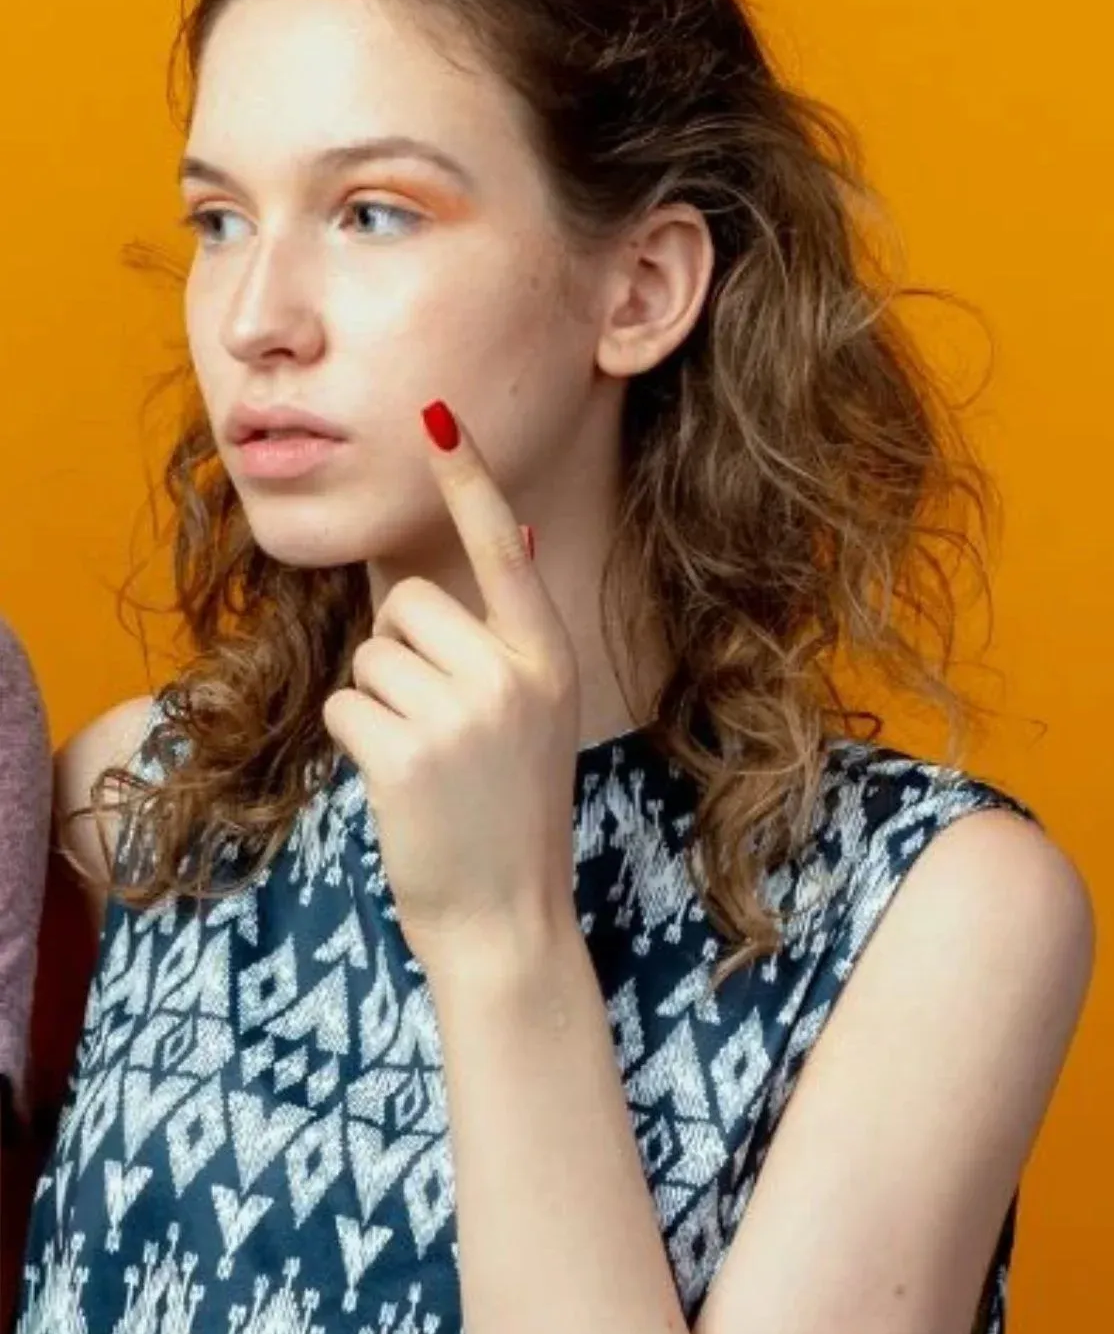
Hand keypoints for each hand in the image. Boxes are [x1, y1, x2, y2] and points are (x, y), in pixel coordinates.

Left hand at [322, 401, 582, 973]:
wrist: (507, 919)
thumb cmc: (508, 814)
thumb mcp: (534, 718)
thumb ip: (507, 639)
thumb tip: (506, 533)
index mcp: (548, 658)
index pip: (502, 548)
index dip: (469, 481)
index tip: (438, 414)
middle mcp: (514, 674)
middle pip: (408, 604)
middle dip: (398, 654)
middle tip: (434, 724)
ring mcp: (464, 714)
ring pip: (369, 655)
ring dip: (375, 704)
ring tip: (422, 761)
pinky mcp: (408, 753)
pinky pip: (344, 703)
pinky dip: (354, 741)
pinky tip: (396, 784)